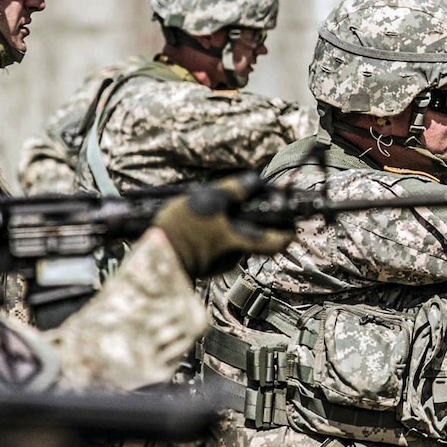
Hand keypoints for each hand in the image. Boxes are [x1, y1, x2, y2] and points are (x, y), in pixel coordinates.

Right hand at [152, 175, 294, 278]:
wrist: (155, 254)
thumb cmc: (181, 228)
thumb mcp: (209, 199)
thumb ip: (235, 189)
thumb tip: (256, 181)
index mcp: (241, 240)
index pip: (277, 242)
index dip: (288, 232)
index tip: (291, 223)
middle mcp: (234, 255)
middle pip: (255, 239)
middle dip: (253, 222)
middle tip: (247, 206)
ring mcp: (219, 262)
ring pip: (234, 241)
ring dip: (229, 226)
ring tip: (211, 209)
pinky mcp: (205, 265)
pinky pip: (218, 246)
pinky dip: (214, 234)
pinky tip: (199, 222)